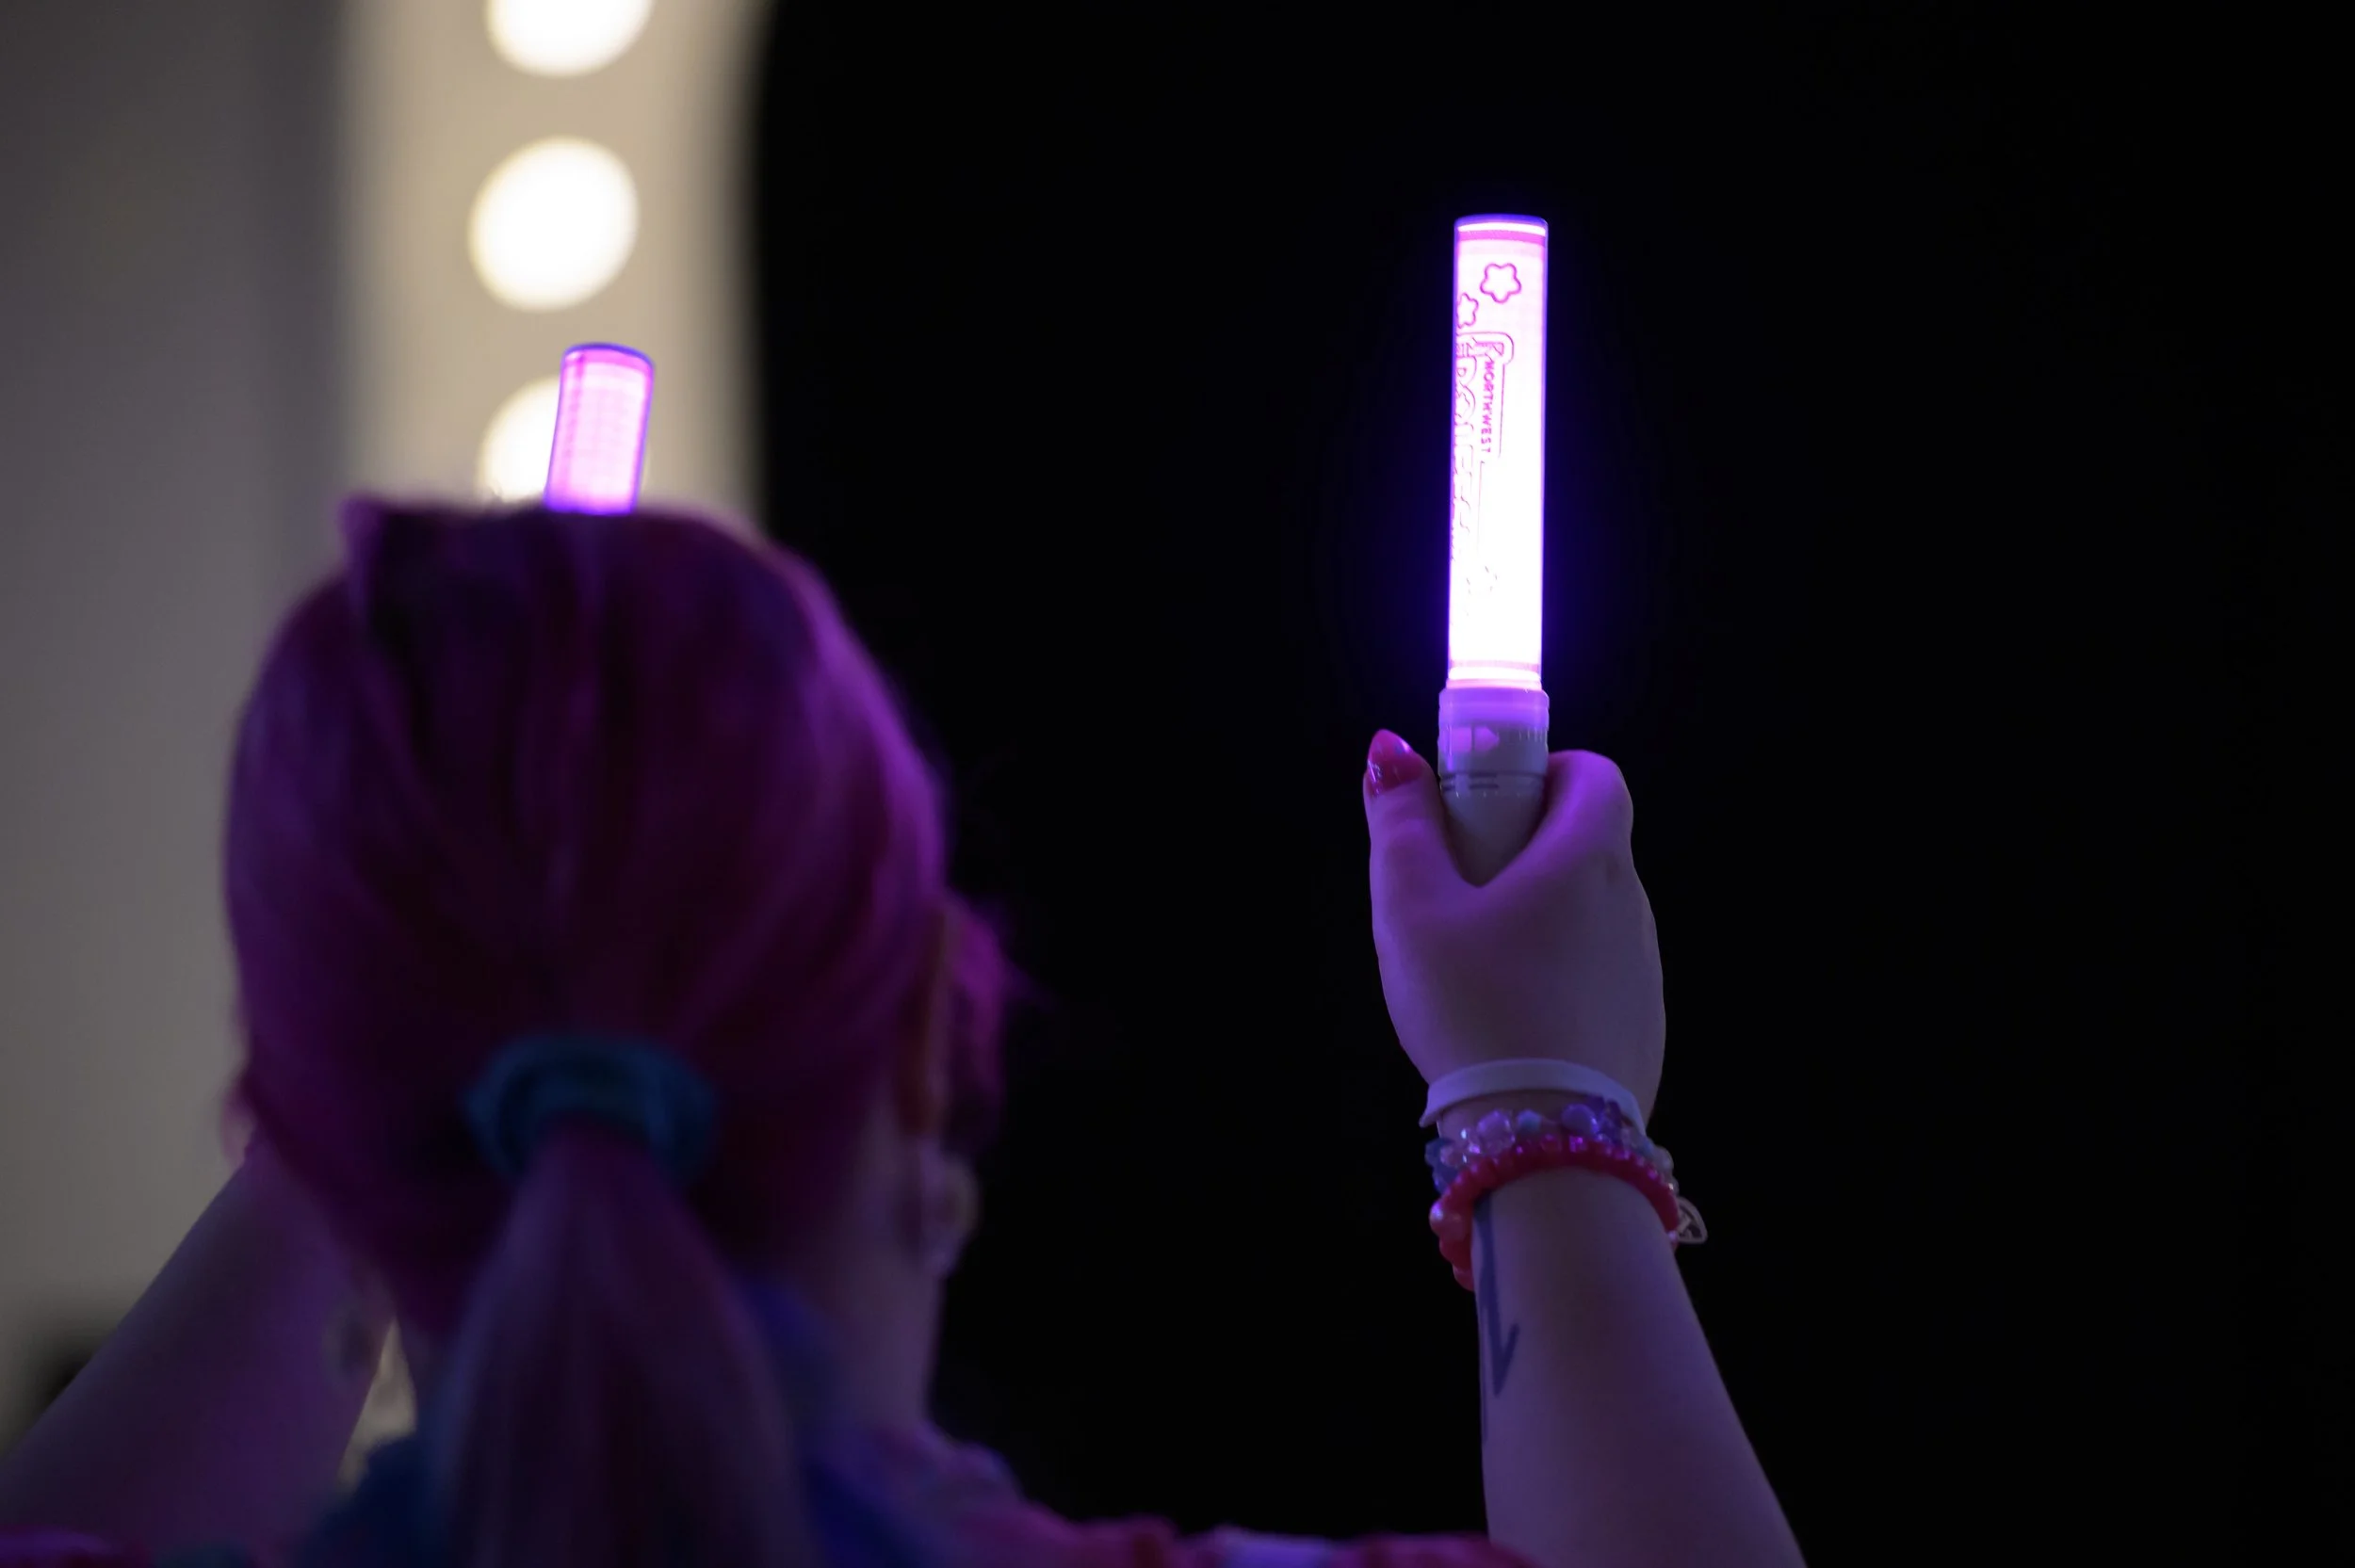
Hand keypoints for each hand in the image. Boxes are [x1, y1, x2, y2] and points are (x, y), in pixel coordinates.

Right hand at [1362, 732, 1665, 1117]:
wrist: (1543, 1137)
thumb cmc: (1473, 1007)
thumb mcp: (1412, 910)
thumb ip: (1401, 824)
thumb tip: (1391, 750)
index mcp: (1586, 858)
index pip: (1592, 772)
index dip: (1539, 772)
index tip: (1484, 808)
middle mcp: (1630, 904)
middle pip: (1586, 842)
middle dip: (1524, 848)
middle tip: (1459, 890)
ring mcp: (1644, 970)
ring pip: (1589, 913)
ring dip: (1538, 917)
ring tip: (1473, 968)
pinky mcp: (1641, 1026)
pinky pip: (1596, 974)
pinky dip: (1556, 975)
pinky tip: (1507, 1021)